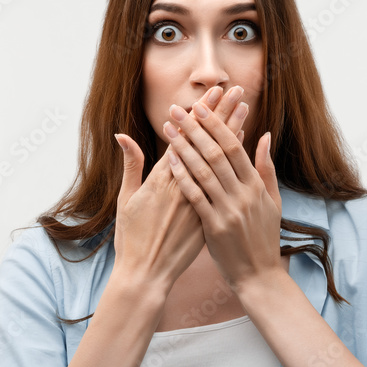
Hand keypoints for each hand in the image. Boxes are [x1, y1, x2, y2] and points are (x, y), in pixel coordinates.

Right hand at [113, 86, 247, 294]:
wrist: (145, 276)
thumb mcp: (127, 199)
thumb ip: (130, 165)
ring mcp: (197, 201)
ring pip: (218, 161)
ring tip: (244, 109)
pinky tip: (243, 149)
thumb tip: (122, 135)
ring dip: (231, 133)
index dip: (199, 115)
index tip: (211, 94)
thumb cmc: (132, 239)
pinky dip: (232, 166)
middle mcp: (182, 186)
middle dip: (220, 115)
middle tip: (234, 91)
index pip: (185, 138)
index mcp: (161, 180)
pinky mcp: (207, 217)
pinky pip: (224, 184)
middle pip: (206, 143)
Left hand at [162, 86, 283, 292]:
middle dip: (194, 128)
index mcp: (256, 186)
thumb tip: (265, 135)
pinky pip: (195, 196)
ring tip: (168, 129)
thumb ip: (266, 168)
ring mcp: (229, 211)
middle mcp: (243, 195)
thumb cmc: (264, 237)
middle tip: (176, 109)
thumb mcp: (272, 201)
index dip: (216, 124)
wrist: (259, 276)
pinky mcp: (214, 227)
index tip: (200, 107)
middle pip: (216, 153)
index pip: (234, 146)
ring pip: (203, 171)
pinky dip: (182, 176)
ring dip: (183, 147)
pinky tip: (169, 160)